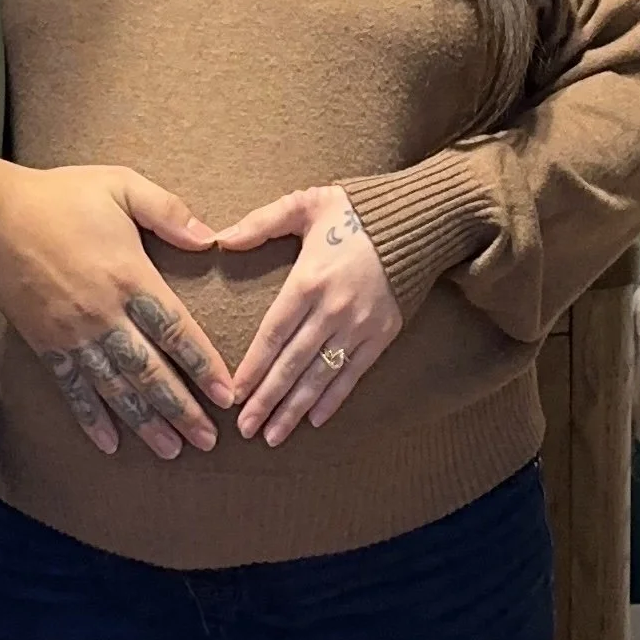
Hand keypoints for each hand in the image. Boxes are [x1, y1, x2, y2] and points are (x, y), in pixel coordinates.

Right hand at [0, 165, 234, 459]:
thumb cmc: (60, 196)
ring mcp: (73, 334)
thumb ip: (167, 210)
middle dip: (181, 408)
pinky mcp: (47, 345)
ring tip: (171, 449)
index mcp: (129, 276)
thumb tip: (210, 237)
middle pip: (150, 371)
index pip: (175, 330)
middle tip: (207, 440)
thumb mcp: (120, 184)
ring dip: (145, 421)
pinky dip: (91, 417)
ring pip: (116, 388)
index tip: (226, 395)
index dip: (203, 365)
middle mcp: (104, 314)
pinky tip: (109, 443)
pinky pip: (73, 388)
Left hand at [216, 185, 401, 445]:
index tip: (233, 393)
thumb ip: (261, 223)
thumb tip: (220, 239)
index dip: (252, 367)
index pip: (272, 334)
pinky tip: (315, 419)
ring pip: (320, 376)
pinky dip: (334, 398)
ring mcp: (360, 326)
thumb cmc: (355, 210)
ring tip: (273, 435)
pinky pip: (354, 373)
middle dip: (267, 399)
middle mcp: (332, 310)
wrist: (419, 220)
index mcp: (308, 281)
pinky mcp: (383, 334)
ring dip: (295, 409)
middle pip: (292, 364)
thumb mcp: (305, 205)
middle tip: (245, 429)